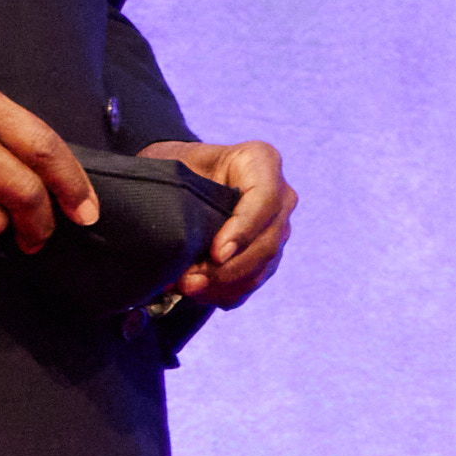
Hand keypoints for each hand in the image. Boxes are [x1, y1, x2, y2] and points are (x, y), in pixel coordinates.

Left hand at [133, 137, 297, 307]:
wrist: (180, 181)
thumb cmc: (177, 166)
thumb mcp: (176, 163)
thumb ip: (185, 189)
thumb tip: (183, 232)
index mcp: (261, 161)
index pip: (265, 199)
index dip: (243, 231)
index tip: (216, 254)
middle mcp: (279, 195)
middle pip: (268, 240)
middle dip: (230, 268)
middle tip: (191, 281)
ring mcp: (276, 227)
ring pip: (264, 266)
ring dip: (226, 284)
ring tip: (187, 288)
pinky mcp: (266, 254)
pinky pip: (254, 281)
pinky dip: (226, 293)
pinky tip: (198, 293)